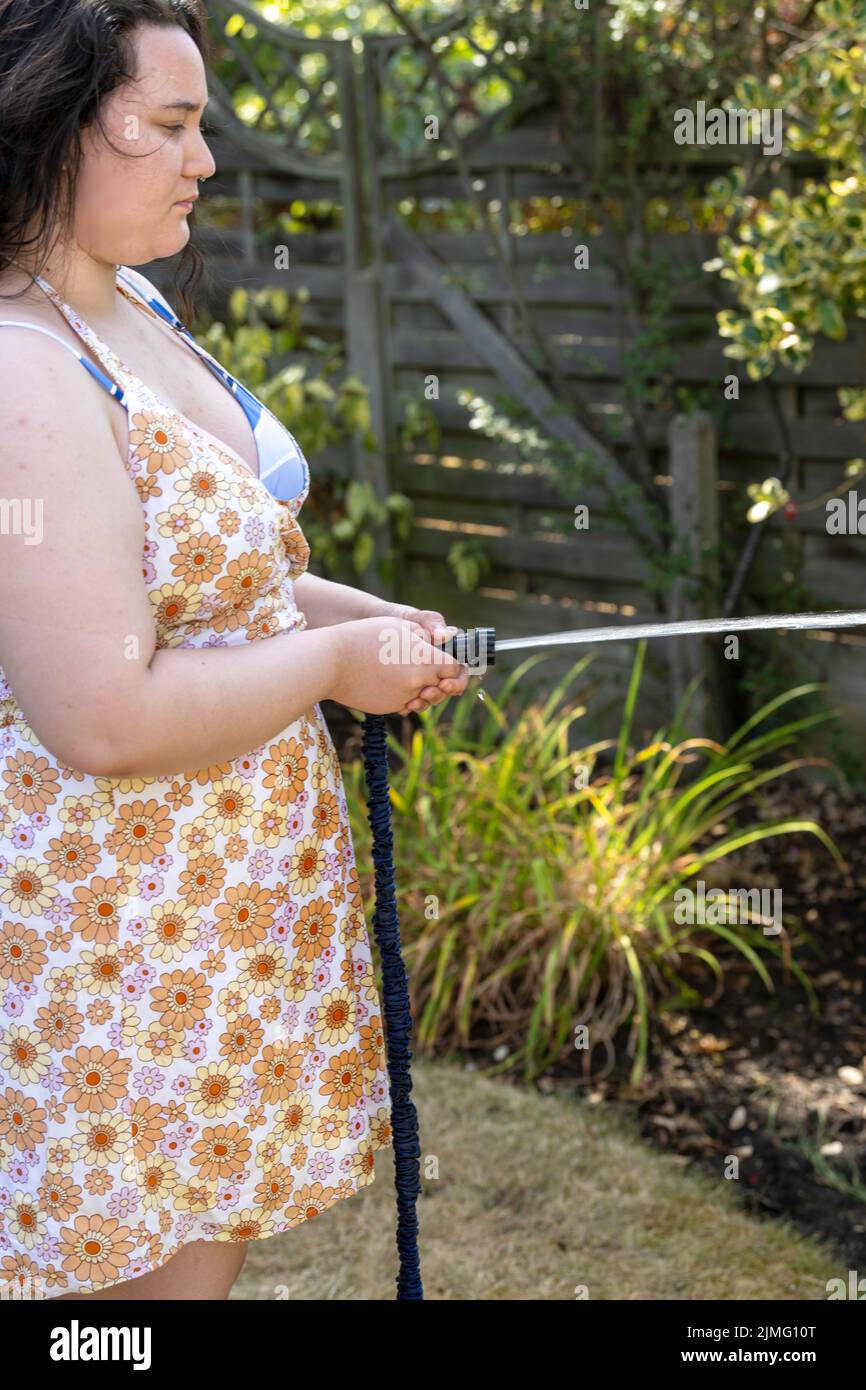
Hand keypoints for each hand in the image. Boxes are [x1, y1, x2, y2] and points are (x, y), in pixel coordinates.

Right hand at [327, 615, 466, 715]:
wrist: (330, 661)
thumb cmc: (364, 637)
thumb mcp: (399, 625)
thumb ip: (425, 635)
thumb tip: (442, 641)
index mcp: (426, 660)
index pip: (454, 669)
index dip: (455, 666)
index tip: (449, 662)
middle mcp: (418, 683)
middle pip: (442, 687)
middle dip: (439, 680)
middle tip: (428, 669)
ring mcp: (403, 698)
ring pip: (422, 697)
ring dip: (420, 688)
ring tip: (406, 672)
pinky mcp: (388, 707)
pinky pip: (404, 703)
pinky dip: (402, 694)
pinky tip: (389, 680)